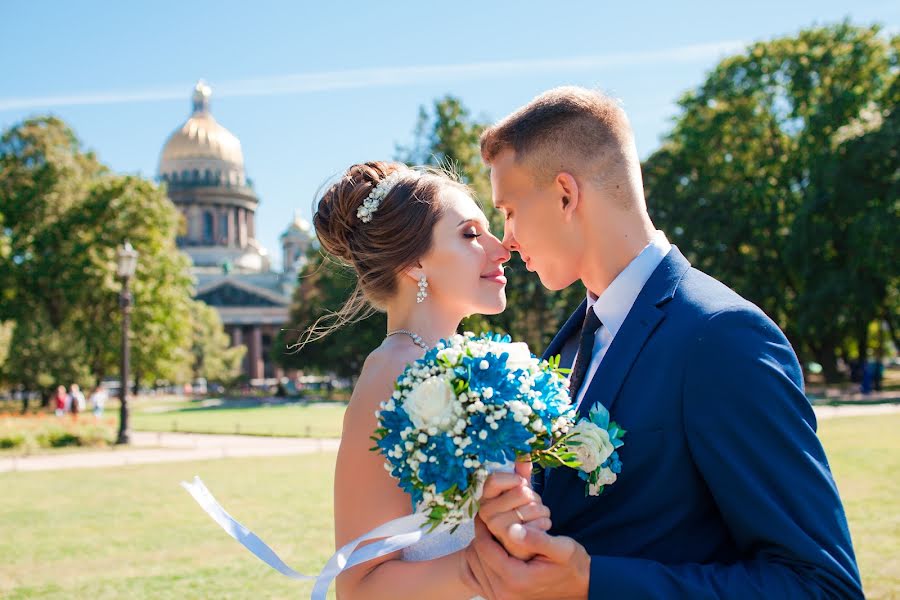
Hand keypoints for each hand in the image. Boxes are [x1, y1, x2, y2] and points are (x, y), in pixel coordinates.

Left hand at [464, 517, 589, 599]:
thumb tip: (512, 528)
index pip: (484, 549)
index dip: (482, 528)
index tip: (484, 513)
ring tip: (489, 534)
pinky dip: (480, 564)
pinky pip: (479, 580)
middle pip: (476, 559)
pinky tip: (492, 551)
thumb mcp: (562, 548)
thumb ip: (537, 538)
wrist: (582, 588)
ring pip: (475, 569)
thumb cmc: (573, 565)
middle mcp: (505, 593)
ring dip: (479, 550)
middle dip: (480, 538)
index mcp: (516, 579)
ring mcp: (502, 599)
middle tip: (486, 521)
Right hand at [477, 461, 550, 559]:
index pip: (495, 479)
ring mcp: (497, 527)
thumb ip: (520, 472)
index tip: (521, 484)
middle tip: (531, 505)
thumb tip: (525, 451)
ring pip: (533, 507)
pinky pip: (539, 523)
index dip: (514, 479)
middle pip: (520, 492)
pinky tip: (540, 527)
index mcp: (485, 497)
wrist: (519, 545)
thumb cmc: (518, 513)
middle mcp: (486, 512)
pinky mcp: (512, 541)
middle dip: (534, 497)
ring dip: (542, 510)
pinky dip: (545, 522)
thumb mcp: (517, 491)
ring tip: (536, 517)